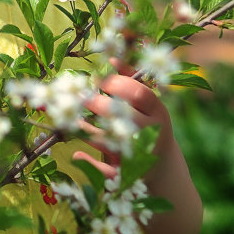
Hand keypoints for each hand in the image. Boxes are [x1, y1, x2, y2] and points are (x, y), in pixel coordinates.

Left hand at [72, 59, 173, 181]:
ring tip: (71, 118)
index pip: (139, 94)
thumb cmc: (147, 124)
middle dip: (95, 103)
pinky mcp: (128, 174)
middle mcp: (151, 134)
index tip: (97, 79)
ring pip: (108, 140)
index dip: (116, 84)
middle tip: (78, 96)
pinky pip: (104, 169)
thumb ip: (130, 80)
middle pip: (120, 115)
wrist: (161, 166)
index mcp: (158, 112)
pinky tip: (78, 152)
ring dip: (85, 128)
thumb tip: (110, 58)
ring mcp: (139, 155)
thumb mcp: (146, 103)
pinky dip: (89, 161)